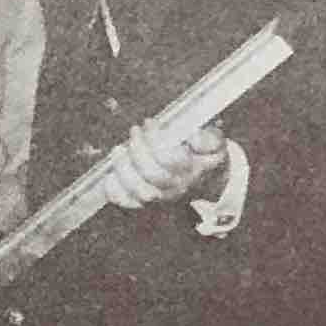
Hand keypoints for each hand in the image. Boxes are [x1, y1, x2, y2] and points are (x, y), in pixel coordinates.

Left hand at [94, 115, 228, 210]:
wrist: (205, 180)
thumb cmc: (205, 155)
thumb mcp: (215, 142)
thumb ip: (209, 138)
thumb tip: (193, 137)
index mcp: (193, 171)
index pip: (171, 159)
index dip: (155, 139)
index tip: (149, 122)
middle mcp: (176, 187)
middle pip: (152, 174)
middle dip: (138, 150)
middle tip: (134, 131)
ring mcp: (159, 197)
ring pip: (137, 190)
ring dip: (123, 169)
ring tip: (118, 149)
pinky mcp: (144, 203)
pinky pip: (126, 202)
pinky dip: (114, 190)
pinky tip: (110, 174)